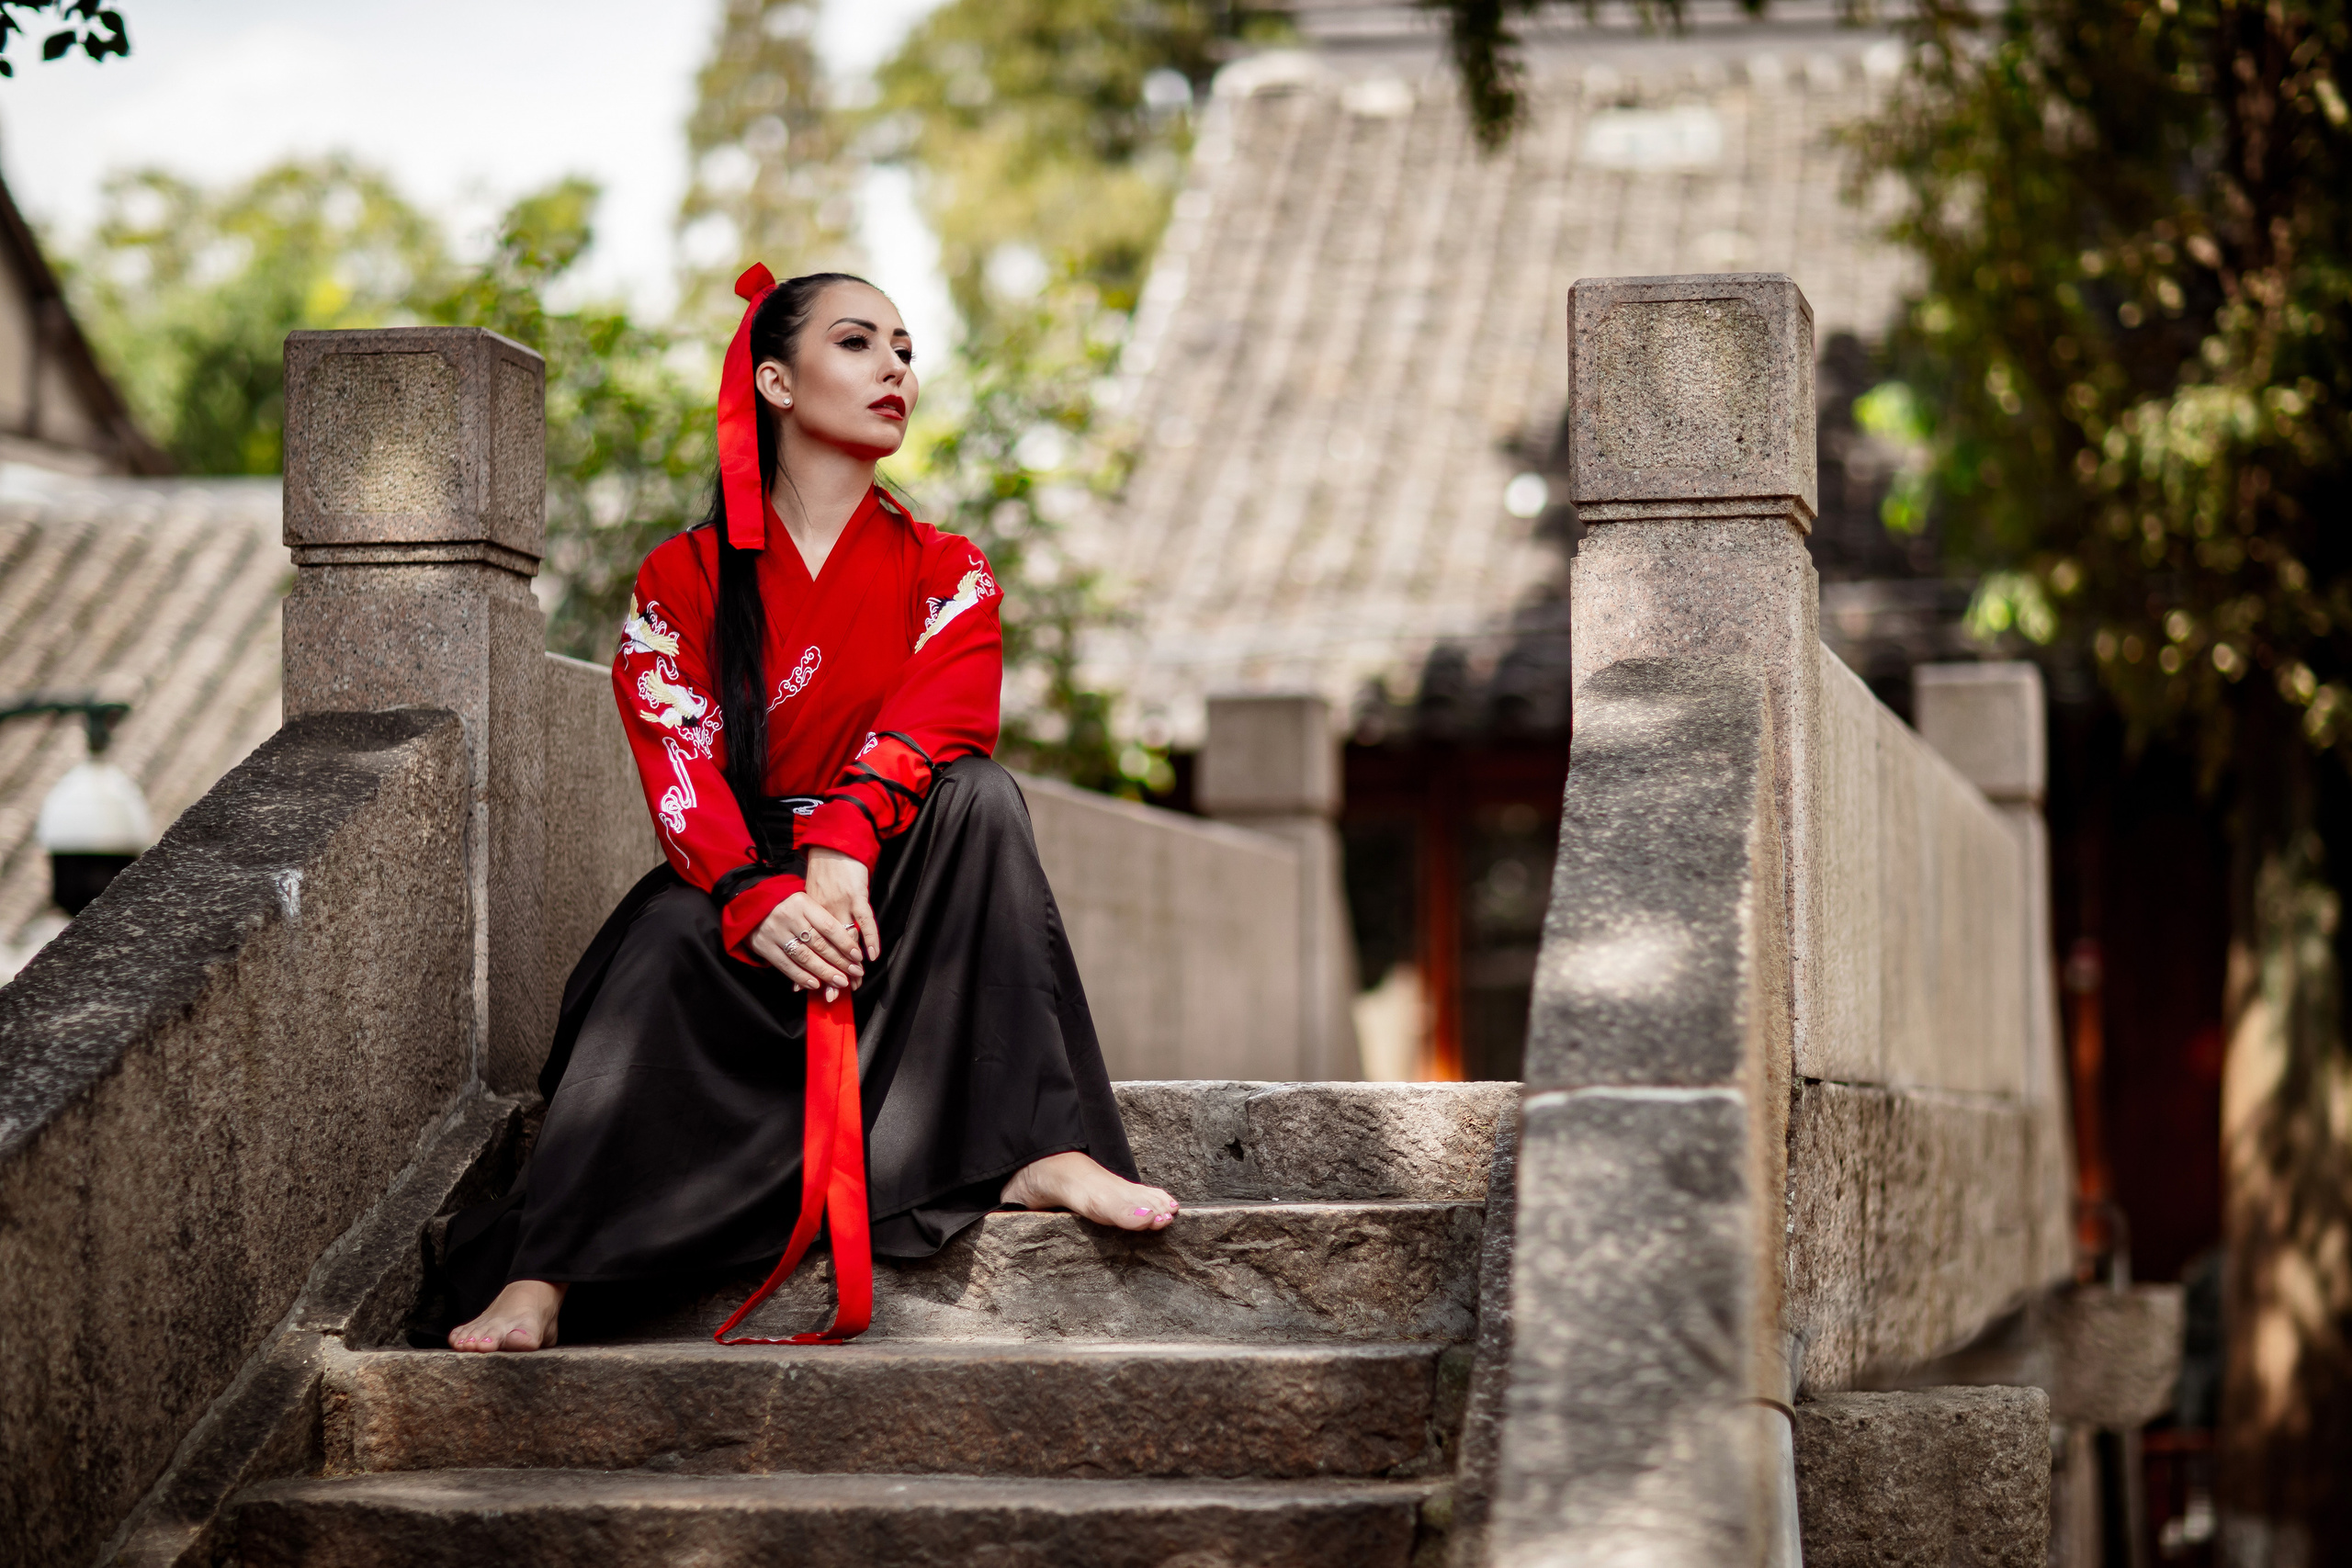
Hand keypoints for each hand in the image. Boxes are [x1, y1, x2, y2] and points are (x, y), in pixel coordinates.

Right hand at [748, 848, 878, 999]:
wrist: (750, 902)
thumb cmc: (786, 903)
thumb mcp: (804, 902)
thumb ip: (822, 918)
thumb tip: (848, 943)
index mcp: (802, 903)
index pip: (829, 926)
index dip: (845, 943)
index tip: (858, 957)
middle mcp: (789, 917)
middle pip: (819, 944)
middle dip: (839, 961)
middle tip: (855, 973)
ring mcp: (775, 932)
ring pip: (804, 957)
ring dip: (824, 972)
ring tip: (840, 982)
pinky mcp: (764, 946)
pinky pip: (786, 965)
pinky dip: (801, 977)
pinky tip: (815, 984)